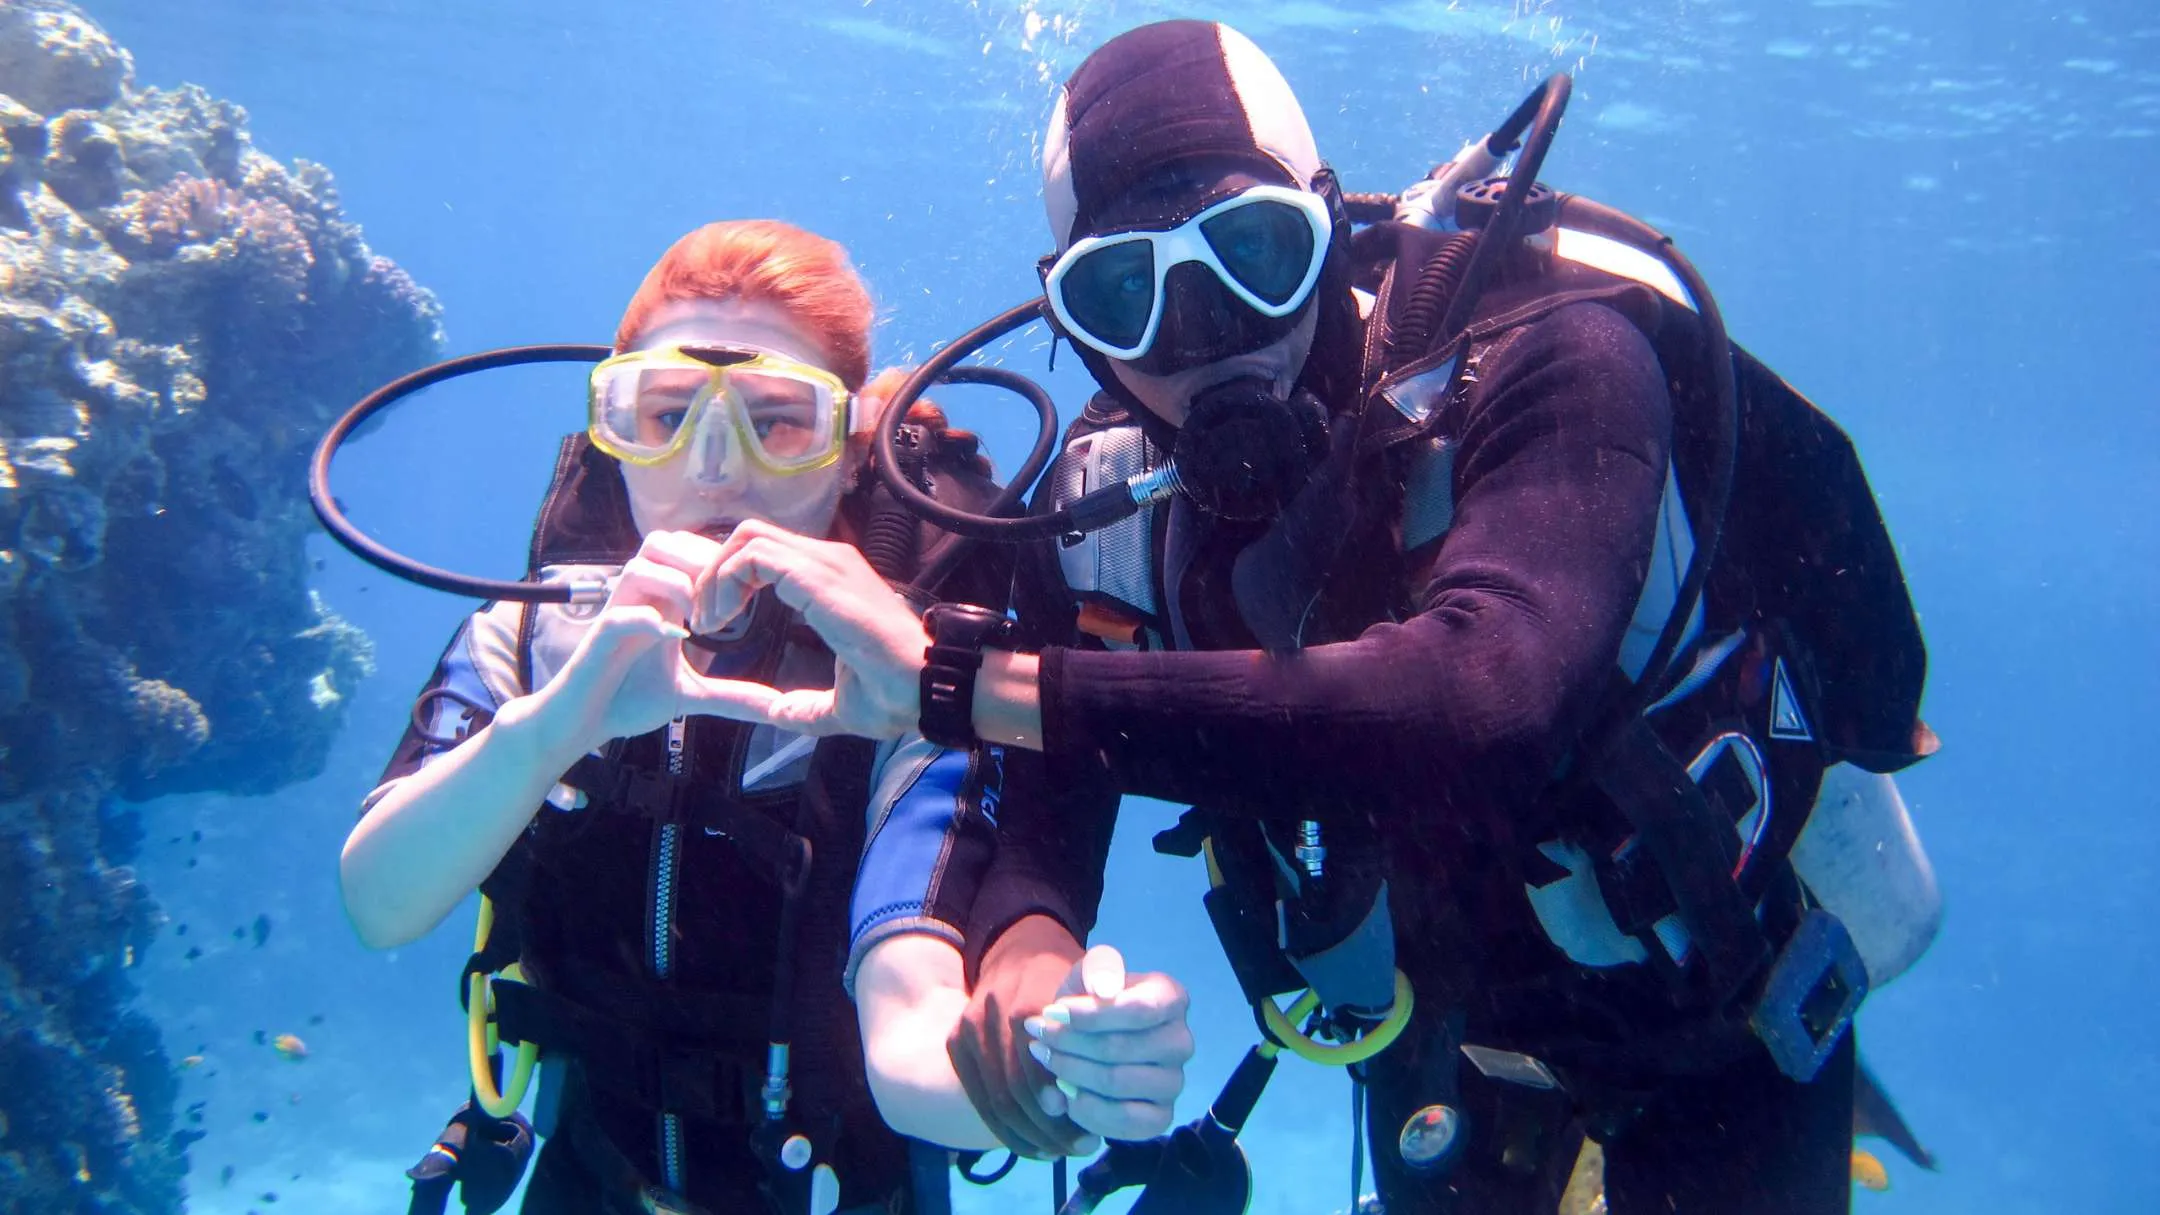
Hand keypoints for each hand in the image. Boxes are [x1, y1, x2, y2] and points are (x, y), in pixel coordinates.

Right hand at [525, 530, 749, 757]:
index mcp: (660, 601)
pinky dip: (649, 621)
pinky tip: (677, 637)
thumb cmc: (629, 699)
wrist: (583, 724)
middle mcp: (637, 599)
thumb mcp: (691, 696)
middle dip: (699, 560)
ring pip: (639, 566)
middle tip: (727, 595)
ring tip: (701, 618)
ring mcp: (616, 615)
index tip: (748, 592)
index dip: (717, 560)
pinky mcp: (598, 640)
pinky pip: (619, 615)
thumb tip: (777, 707)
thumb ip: (732, 696)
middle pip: (662, 543)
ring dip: (675, 584)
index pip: (686, 551)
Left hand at [685, 518, 930, 739]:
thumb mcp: (841, 703)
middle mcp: (828, 561)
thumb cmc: (897, 692)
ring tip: (708, 620)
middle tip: (704, 618)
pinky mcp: (816, 575)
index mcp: (833, 581)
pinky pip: (754, 556)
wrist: (927, 683)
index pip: (770, 553)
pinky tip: (723, 619)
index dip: (733, 579)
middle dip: (716, 571)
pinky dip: (726, 581)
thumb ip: (807, 707)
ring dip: (716, 576)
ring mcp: (824, 563)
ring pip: (748, 538)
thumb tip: (782, 715)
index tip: (718, 623)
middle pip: (752, 536)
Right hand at [948, 916, 1095, 1157]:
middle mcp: (990, 1015)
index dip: (1064, 1105)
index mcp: (1027, 1002)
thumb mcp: (1093, 976)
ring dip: (1031, 1136)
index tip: (1091, 1131)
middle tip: (1083, 1147)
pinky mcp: (956, 1043)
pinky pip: (980, 1100)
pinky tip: (1035, 1146)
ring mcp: (968, 1030)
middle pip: (1016, 1090)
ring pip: (997, 1101)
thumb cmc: (1066, 977)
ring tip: (1062, 1150)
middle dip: (1051, 1128)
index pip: (1041, 1068)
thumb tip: (1107, 1000)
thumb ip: (1103, 991)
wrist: (1019, 951)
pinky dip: (1008, 1132)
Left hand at [1025, 946, 1192, 1141]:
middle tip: (1038, 1035)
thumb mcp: (1089, 973)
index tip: (1052, 1012)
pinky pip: (1125, 1121)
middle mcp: (1181, 1042)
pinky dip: (1087, 1110)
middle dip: (1069, 1043)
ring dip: (1071, 1073)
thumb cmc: (1090, 1000)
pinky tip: (1066, 1093)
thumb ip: (1099, 968)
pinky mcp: (1160, 1116)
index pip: (1136, 1011)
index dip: (1090, 1015)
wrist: (1086, 1037)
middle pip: (1119, 1049)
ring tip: (1048, 1060)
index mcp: (1171, 999)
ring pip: (1117, 1083)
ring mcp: (1174, 1082)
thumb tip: (1106, 988)